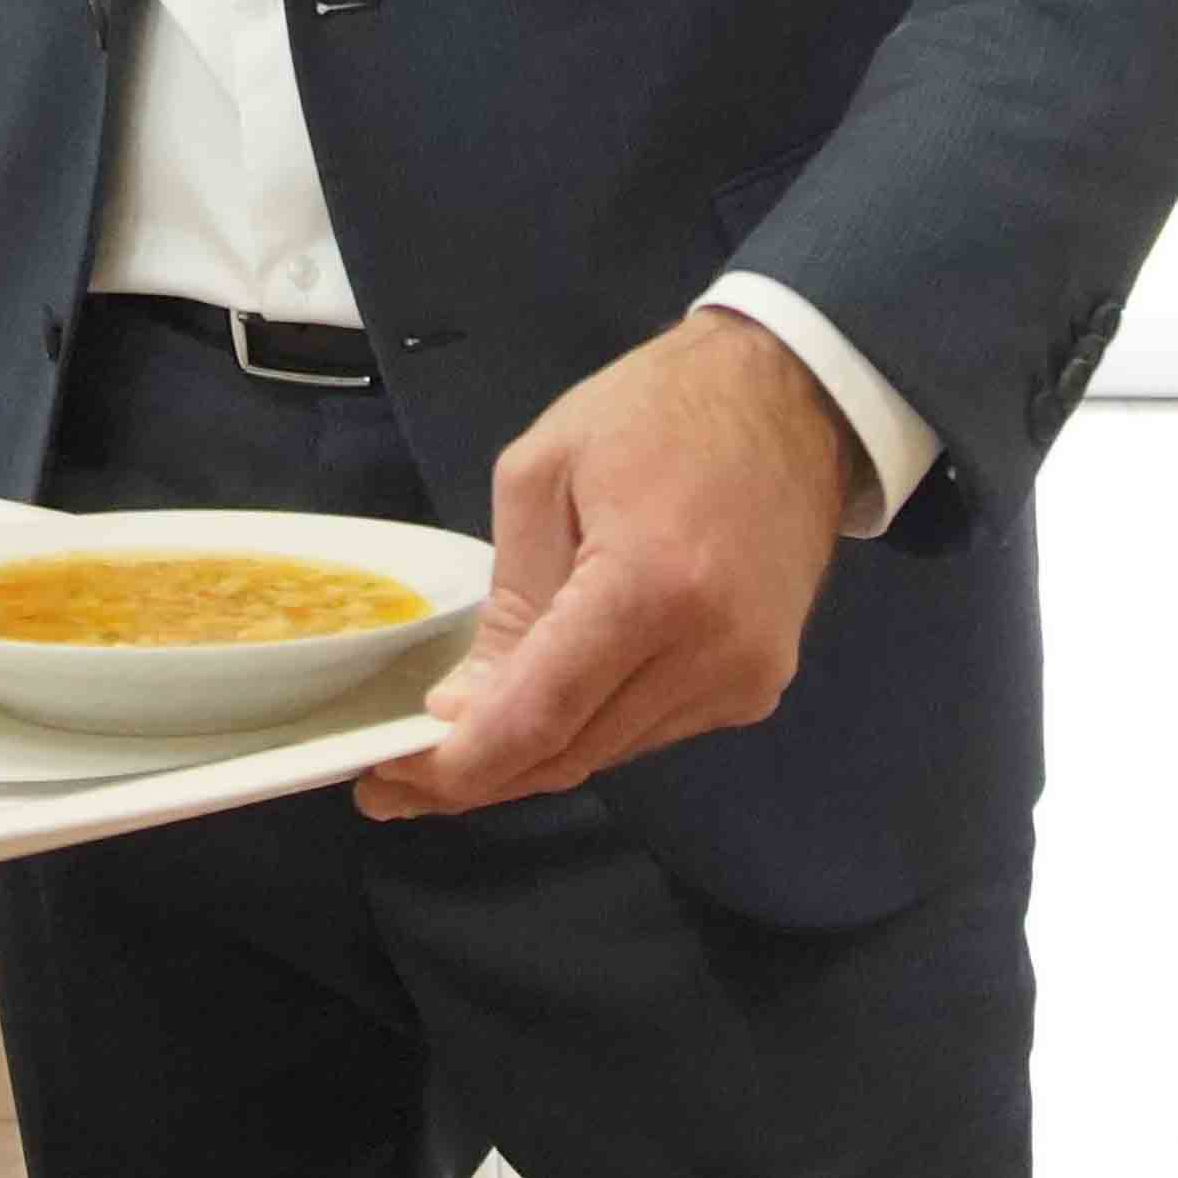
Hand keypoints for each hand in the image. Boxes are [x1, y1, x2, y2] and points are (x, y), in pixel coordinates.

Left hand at [355, 312, 850, 822]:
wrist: (791, 398)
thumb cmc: (655, 411)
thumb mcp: (541, 478)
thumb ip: (506, 604)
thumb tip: (465, 707)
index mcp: (649, 588)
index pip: (539, 718)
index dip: (458, 765)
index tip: (386, 779)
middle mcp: (708, 654)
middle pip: (571, 753)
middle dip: (480, 774)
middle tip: (398, 779)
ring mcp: (744, 679)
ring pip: (608, 753)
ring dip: (533, 754)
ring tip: (457, 745)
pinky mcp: (758, 687)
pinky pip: (650, 731)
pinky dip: (590, 727)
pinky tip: (546, 707)